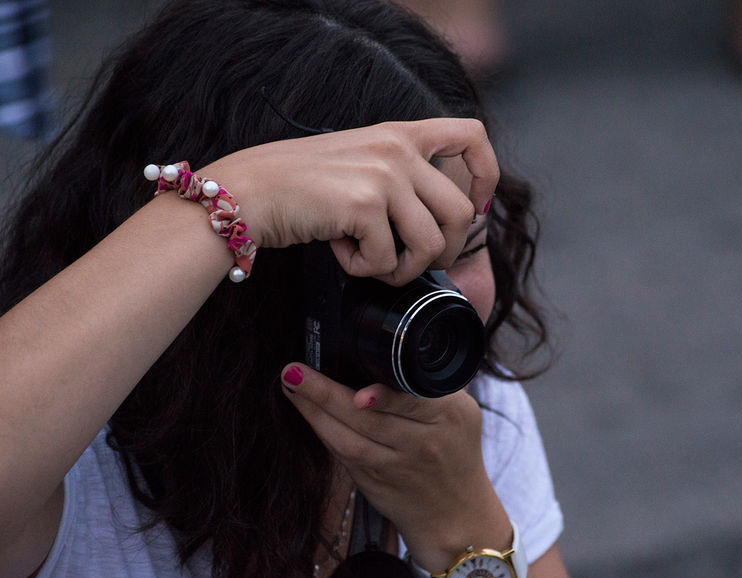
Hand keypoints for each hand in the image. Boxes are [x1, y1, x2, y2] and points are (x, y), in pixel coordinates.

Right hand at [201, 119, 498, 285]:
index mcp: (400, 134)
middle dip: (443, 251)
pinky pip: (388, 260)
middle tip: (408, 262)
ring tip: (370, 262)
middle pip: (462, 213)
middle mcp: (398, 148)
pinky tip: (340, 253)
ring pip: (432, 244)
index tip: (477, 205)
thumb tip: (442, 226)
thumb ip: (399, 177)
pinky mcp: (364, 205)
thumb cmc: (299, 188)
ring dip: (402, 268)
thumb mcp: (358, 164)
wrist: (247, 191)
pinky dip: (364, 270)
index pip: (472, 135)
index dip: (485, 175)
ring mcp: (384, 174)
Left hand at [280, 364, 510, 570]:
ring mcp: (396, 466)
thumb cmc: (456, 450)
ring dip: (315, 411)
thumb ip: (428, 384)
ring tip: (291, 385)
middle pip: (370, 420)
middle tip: (296, 371)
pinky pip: (343, 454)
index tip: (358, 392)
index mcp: (450, 416)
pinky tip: (306, 409)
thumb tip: (383, 352)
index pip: (413, 402)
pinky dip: (322, 429)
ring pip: (349, 440)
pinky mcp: (373, 482)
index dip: (384, 399)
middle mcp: (424, 443)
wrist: (456, 513)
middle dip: (328, 394)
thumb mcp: (462, 411)